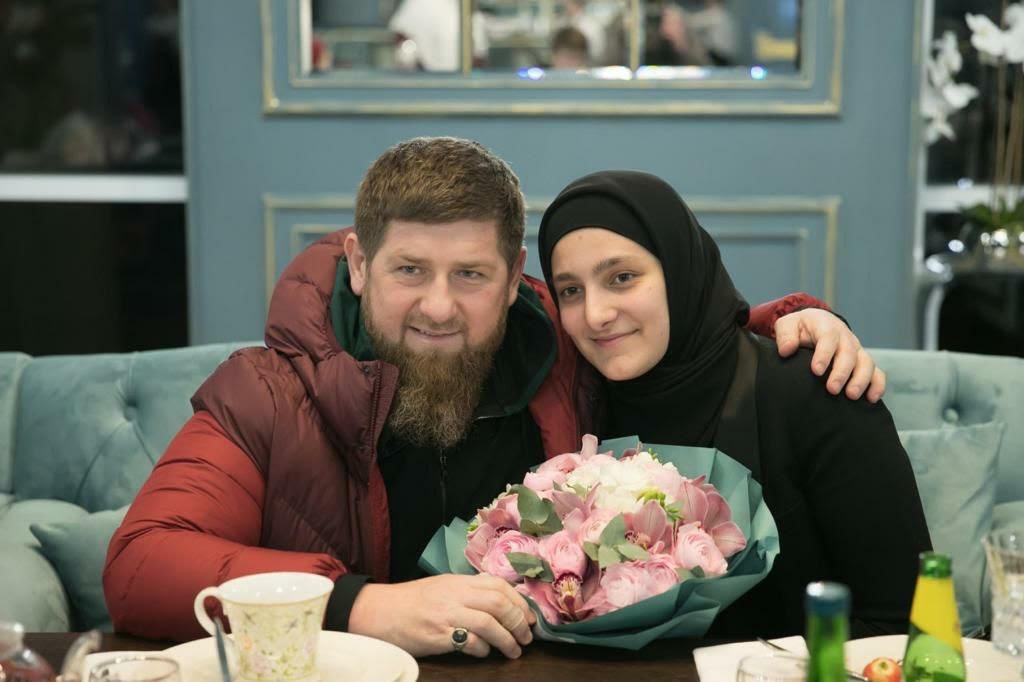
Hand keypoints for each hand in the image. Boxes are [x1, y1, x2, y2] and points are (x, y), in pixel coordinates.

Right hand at [347, 573, 535, 657]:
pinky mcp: (438, 635)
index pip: (498, 586)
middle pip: (499, 604)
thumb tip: (498, 601)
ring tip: (514, 651)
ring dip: (507, 639)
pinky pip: (469, 642)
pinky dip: (482, 649)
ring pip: (489, 623)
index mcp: (459, 581)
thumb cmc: (411, 601)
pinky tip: (484, 653)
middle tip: (527, 637)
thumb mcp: (442, 587)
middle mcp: (455, 594)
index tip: (530, 617)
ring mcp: (447, 614)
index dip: (519, 602)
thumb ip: (468, 591)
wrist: (379, 611)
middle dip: (519, 622)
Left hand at [773, 308, 885, 401]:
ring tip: (851, 396)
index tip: (816, 371)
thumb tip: (786, 350)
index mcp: (827, 326)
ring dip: (861, 380)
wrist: (817, 323)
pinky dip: (877, 385)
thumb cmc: (800, 327)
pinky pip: (877, 372)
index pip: (828, 338)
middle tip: (832, 389)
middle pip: (849, 353)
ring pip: (866, 363)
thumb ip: (785, 335)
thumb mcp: (787, 325)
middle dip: (842, 372)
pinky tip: (872, 399)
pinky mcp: (863, 362)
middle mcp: (845, 337)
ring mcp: (857, 350)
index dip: (824, 355)